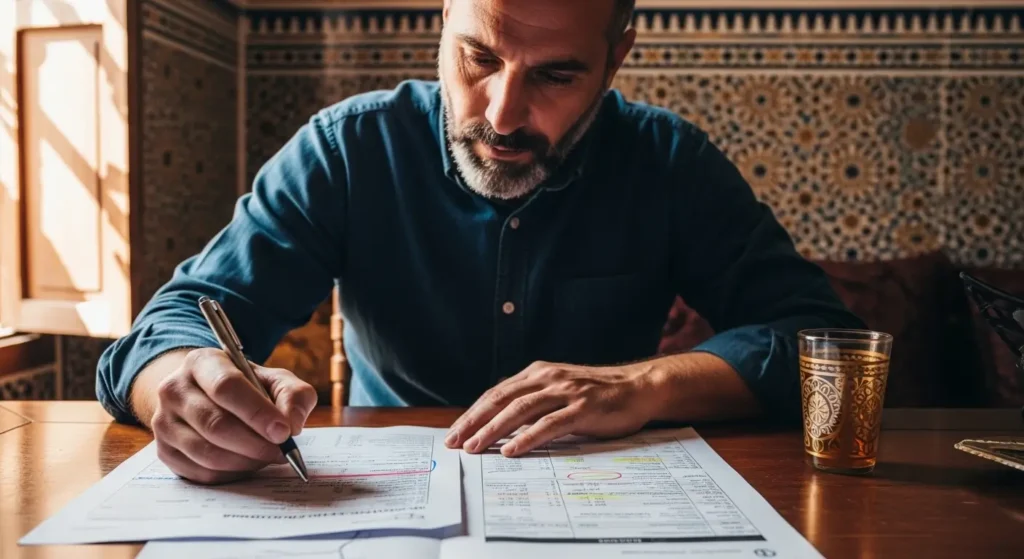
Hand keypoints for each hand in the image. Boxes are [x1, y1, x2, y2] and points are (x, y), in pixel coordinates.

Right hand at [150, 348, 316, 483]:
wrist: (206, 397)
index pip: (226, 386)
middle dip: (255, 443)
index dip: (257, 412)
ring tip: (267, 456)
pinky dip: (230, 474)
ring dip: (245, 461)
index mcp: (202, 362)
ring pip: (207, 453)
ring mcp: (163, 422)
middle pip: (215, 424)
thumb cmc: (247, 388)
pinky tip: (247, 463)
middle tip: (281, 451)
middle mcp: (174, 389)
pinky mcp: (164, 451)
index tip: (284, 432)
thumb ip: (293, 395)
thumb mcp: (275, 380)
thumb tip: (292, 424)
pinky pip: (200, 472)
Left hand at [444, 361, 656, 456]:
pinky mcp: (582, 408)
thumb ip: (535, 402)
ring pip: (520, 410)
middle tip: (454, 443)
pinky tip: (512, 450)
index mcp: (538, 373)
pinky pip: (549, 423)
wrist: (640, 386)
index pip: (497, 393)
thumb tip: (502, 425)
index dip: (473, 413)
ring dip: (494, 430)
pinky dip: (528, 437)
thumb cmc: (599, 395)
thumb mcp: (560, 391)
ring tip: (475, 447)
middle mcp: (547, 378)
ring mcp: (565, 391)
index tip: (455, 433)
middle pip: (501, 400)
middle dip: (474, 422)